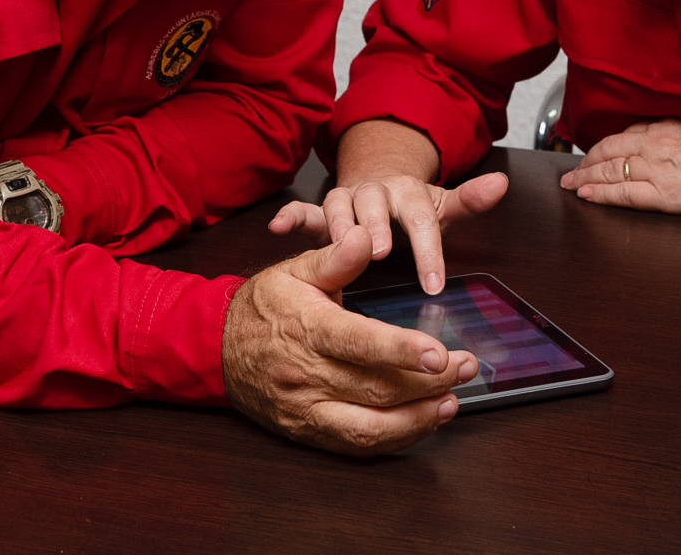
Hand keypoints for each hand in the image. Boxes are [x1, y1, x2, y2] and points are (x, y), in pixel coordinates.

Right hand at [223, 224, 479, 456]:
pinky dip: (394, 438)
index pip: (359, 343)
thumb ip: (334, 257)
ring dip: (417, 420)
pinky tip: (423, 421)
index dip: (402, 351)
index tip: (440, 352)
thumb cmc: (261, 307)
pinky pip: (355, 445)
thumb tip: (363, 235)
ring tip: (452, 402)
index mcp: (306, 328)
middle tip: (465, 367)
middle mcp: (306, 375)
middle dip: (428, 383)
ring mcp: (306, 409)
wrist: (214, 350)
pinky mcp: (308, 431)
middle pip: (375, 389)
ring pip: (368, 429)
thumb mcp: (293, 270)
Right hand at [269, 173, 506, 293]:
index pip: (421, 219)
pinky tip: (278, 226)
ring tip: (340, 242)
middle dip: (376, 227)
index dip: (428, 250)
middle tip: (380, 253)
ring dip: (338, 222)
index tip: (435, 284)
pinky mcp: (323, 211)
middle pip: (375, 204)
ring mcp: (346, 199)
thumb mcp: (440, 204)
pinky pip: (304, 209)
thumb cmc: (409, 205)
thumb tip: (502, 183)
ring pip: (339, 204)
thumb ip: (468, 199)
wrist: (377, 179)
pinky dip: (290, 214)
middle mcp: (376, 191)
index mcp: (407, 192)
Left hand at [560, 119, 680, 214]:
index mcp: (669, 126)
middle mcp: (658, 144)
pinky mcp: (664, 195)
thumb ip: (676, 136)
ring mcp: (658, 169)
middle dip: (586, 160)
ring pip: (610, 170)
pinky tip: (586, 194)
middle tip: (571, 169)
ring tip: (570, 183)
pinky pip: (622, 193)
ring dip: (585, 177)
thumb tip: (659, 144)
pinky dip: (600, 194)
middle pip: (610, 150)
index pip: (625, 134)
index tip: (594, 151)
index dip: (604, 145)